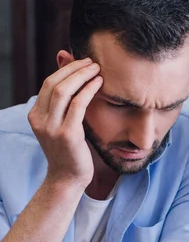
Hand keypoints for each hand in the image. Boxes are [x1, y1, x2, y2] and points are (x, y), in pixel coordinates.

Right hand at [28, 58, 102, 188]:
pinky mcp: (67, 134)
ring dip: (82, 75)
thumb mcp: (61, 126)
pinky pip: (78, 105)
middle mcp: (40, 119)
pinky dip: (89, 90)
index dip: (65, 69)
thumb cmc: (69, 152)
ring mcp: (52, 127)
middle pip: (54, 83)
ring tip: (97, 68)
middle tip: (92, 61)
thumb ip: (63, 107)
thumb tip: (73, 81)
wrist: (67, 180)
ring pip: (64, 90)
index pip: (48, 83)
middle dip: (74, 68)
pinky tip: (99, 83)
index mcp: (36, 115)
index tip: (82, 61)